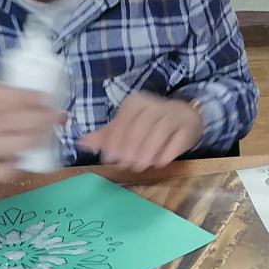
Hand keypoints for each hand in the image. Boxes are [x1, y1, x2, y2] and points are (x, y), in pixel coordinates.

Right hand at [0, 81, 64, 181]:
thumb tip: (23, 95)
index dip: (25, 99)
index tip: (45, 97)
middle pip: (5, 124)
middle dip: (37, 120)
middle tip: (56, 114)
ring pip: (3, 148)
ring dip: (32, 140)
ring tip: (48, 132)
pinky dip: (10, 167)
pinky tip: (24, 157)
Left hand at [78, 90, 204, 171]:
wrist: (186, 117)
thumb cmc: (152, 124)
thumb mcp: (128, 126)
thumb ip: (107, 135)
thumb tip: (81, 142)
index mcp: (136, 102)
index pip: (122, 121)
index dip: (114, 141)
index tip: (109, 159)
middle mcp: (155, 104)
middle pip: (140, 127)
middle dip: (130, 148)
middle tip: (125, 165)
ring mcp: (174, 114)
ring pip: (158, 133)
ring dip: (147, 153)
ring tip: (139, 166)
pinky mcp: (187, 126)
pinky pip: (175, 142)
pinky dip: (165, 154)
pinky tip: (158, 163)